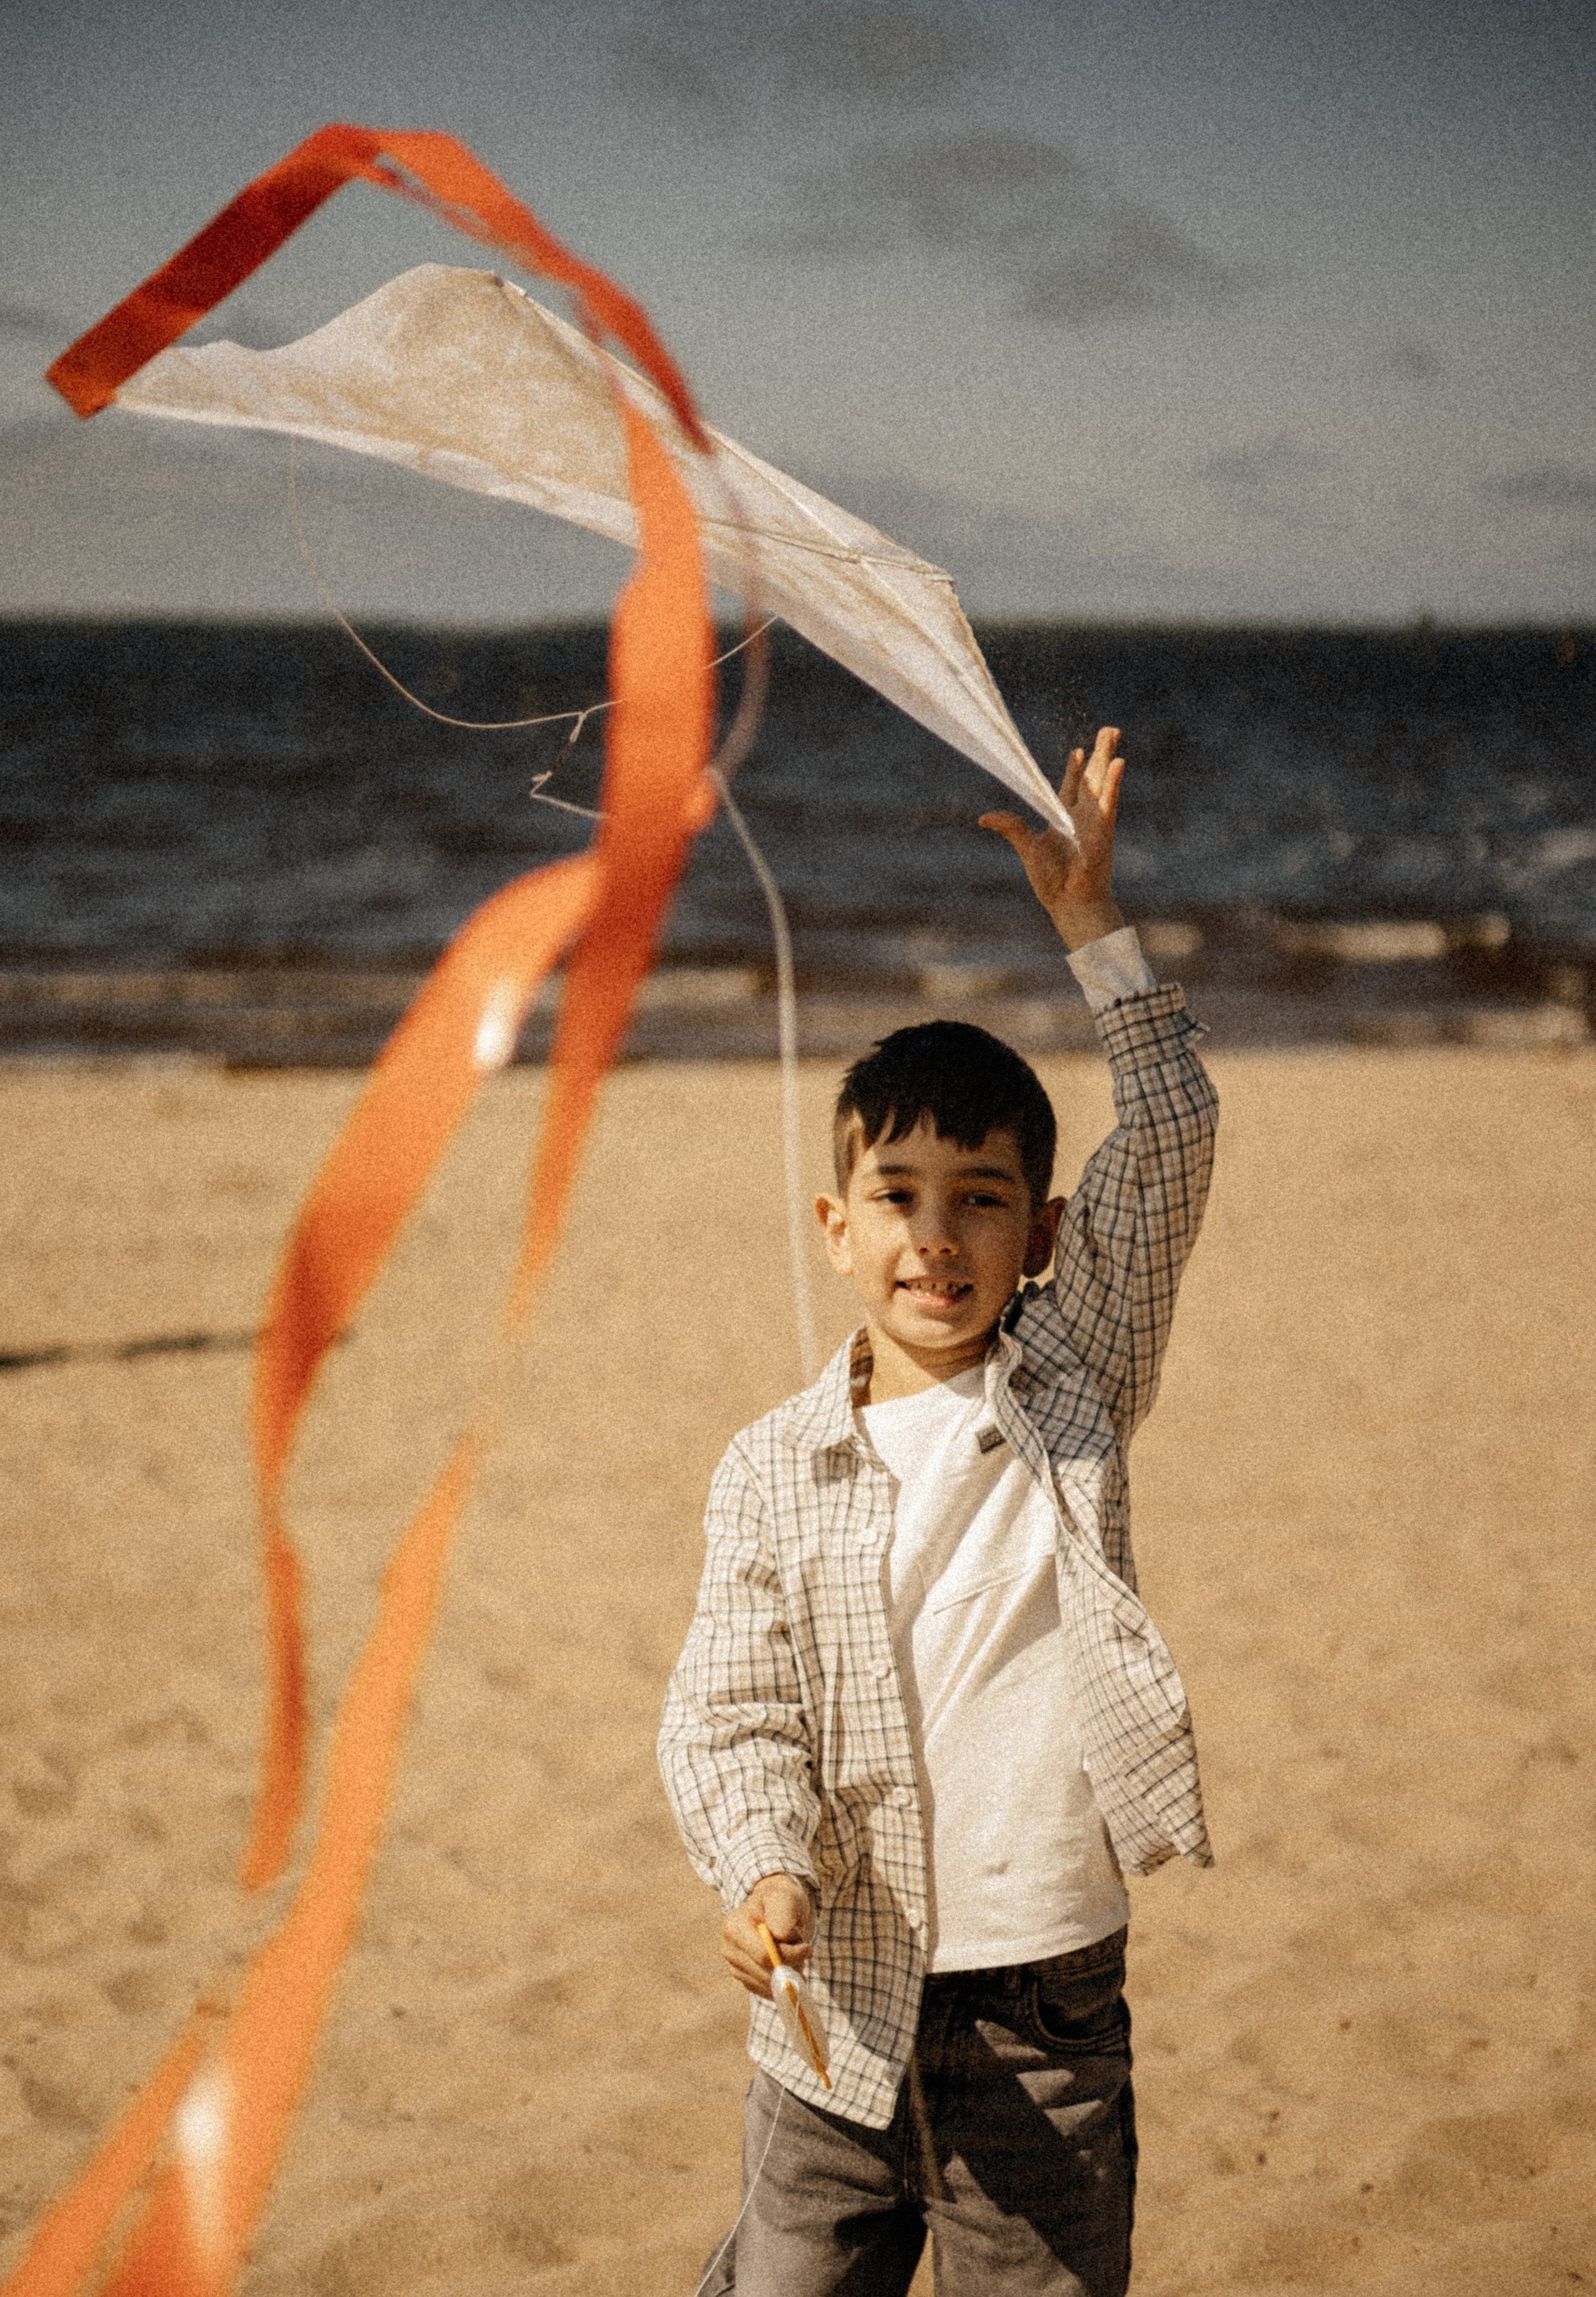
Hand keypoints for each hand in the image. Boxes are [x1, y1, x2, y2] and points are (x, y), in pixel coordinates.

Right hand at [722, 1873, 812, 1998]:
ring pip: (766, 1984)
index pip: (763, 1956)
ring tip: (795, 1957)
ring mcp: (733, 1965)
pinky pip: (764, 1990)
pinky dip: (779, 1983)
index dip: (789, 1956)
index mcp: (734, 1927)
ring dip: (786, 1975)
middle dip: (790, 1967)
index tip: (807, 1948)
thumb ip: (783, 1915)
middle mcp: (729, 1948)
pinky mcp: (742, 1976)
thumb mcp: (786, 1898)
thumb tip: (779, 1937)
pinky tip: (788, 1968)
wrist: (773, 1907)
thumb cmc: (780, 1900)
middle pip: (765, 1974)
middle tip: (804, 1954)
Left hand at [980, 724, 1126, 950]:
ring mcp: (1095, 820)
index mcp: (1063, 818)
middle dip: (1099, 753)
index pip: (1070, 786)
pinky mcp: (1103, 829)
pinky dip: (1113, 782)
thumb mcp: (1027, 848)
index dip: (1074, 768)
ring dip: (1107, 757)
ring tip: (1113, 733)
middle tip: (1108, 731)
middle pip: (1091, 777)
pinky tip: (1118, 762)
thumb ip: (1011, 827)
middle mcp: (1082, 815)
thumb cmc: (1052, 881)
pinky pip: (1109, 800)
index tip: (1078, 750)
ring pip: (1102, 781)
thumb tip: (984, 818)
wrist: (1069, 902)